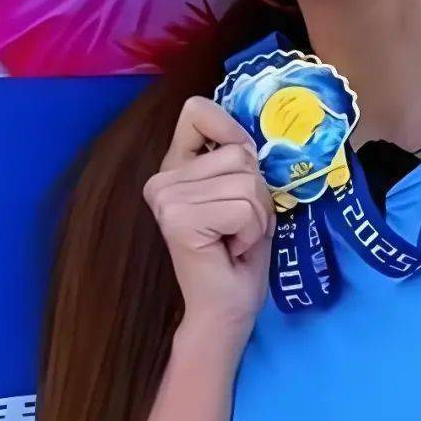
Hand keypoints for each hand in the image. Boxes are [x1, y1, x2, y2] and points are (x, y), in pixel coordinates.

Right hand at [144, 96, 274, 337]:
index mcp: (176, 166)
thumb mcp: (246, 193)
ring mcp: (166, 198)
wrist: (225, 310)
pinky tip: (232, 250)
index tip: (242, 167)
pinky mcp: (178, 220)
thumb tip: (249, 136)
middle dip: (258, 194)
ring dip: (257, 216)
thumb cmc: (239, 255)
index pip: (197, 110)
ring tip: (236, 239)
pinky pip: (244, 208)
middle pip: (240, 153)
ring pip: (247, 181)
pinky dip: (253, 232)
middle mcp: (163, 178)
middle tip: (240, 227)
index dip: (232, 132)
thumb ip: (240, 157)